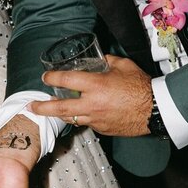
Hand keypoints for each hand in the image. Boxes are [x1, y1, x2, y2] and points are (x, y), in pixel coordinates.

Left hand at [32, 55, 152, 135]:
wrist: (156, 110)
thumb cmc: (142, 86)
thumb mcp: (123, 65)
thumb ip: (107, 61)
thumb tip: (99, 58)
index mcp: (96, 85)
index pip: (66, 79)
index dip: (52, 76)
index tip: (45, 76)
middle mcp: (92, 104)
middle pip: (60, 108)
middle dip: (42, 107)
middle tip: (31, 106)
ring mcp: (96, 119)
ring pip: (71, 118)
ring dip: (60, 113)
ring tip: (52, 108)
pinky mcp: (102, 129)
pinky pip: (87, 123)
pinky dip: (82, 117)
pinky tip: (82, 112)